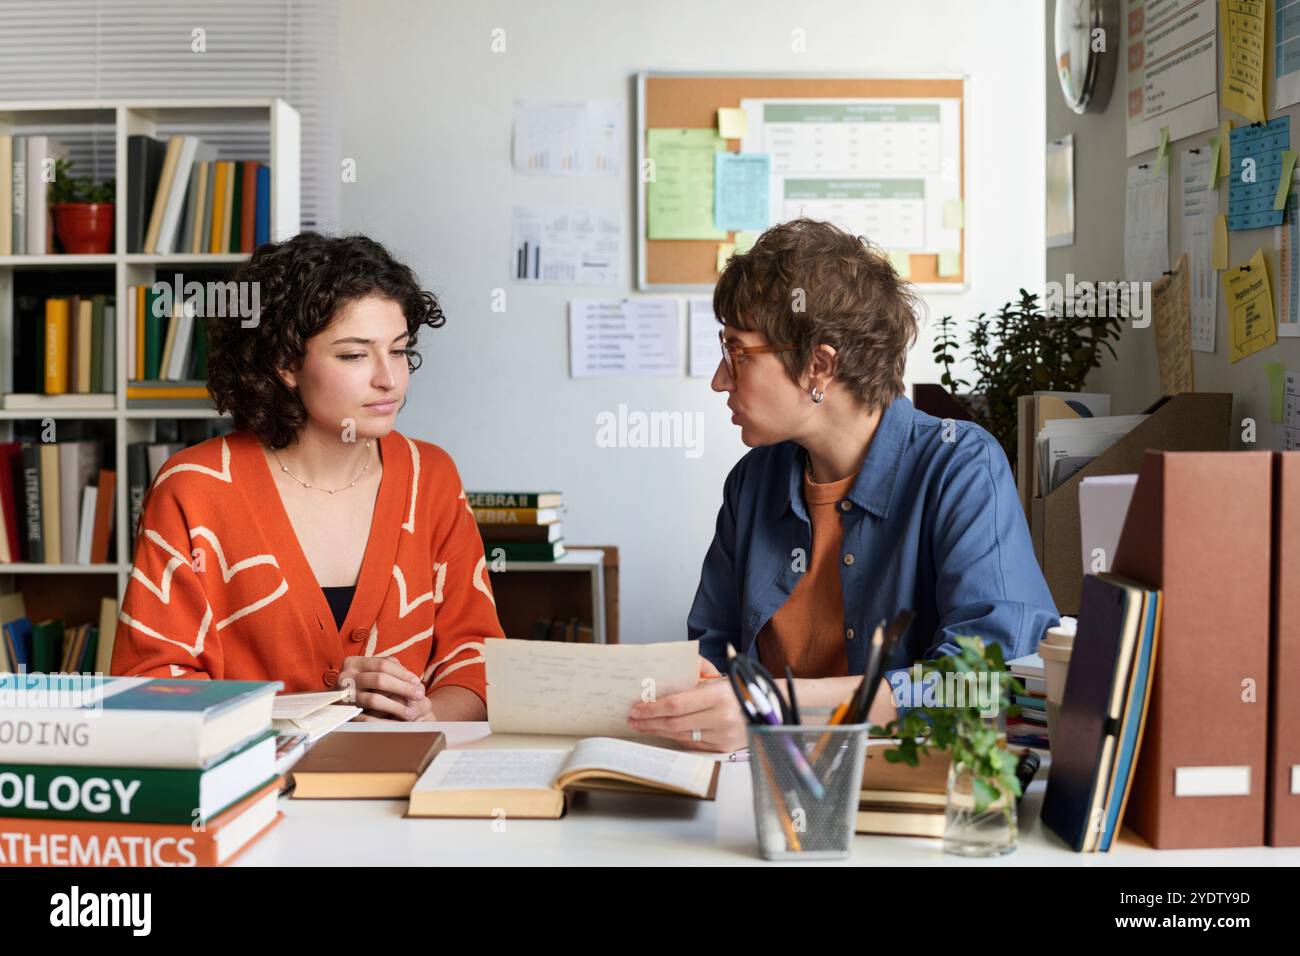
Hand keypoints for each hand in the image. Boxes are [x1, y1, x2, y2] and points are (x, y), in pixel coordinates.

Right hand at [337, 656, 428, 720]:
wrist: (333, 703)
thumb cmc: (361, 685)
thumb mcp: (370, 671)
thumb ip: (390, 668)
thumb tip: (413, 680)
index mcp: (354, 663)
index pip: (383, 664)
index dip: (403, 673)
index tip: (417, 682)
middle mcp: (345, 677)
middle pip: (380, 680)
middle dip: (403, 688)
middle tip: (419, 696)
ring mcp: (342, 696)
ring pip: (374, 699)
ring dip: (396, 707)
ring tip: (411, 713)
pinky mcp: (343, 713)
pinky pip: (366, 718)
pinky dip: (383, 721)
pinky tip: (396, 724)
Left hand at [626, 656, 746, 752]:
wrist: (769, 707)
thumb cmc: (739, 688)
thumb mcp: (719, 676)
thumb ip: (695, 672)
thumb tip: (666, 674)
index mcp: (719, 695)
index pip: (677, 704)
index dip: (653, 708)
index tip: (636, 707)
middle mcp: (721, 717)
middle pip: (675, 723)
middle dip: (650, 722)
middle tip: (633, 719)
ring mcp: (723, 736)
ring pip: (681, 736)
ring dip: (658, 732)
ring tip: (642, 726)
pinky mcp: (724, 748)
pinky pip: (693, 744)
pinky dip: (675, 738)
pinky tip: (663, 732)